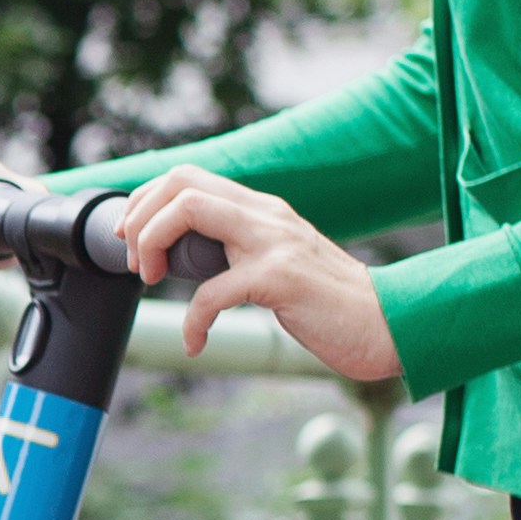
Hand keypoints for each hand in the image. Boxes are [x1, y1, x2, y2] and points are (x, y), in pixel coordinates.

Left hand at [120, 165, 402, 385]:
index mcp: (262, 210)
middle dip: (140, 217)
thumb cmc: (330, 305)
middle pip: (181, 181)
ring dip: (152, 243)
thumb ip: (240, 252)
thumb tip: (186, 260)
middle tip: (134, 262)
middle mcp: (266, 215)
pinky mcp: (281, 278)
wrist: (389, 325)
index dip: (145, 202)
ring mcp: (274, 242)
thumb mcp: (278, 265)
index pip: (188, 176)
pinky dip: (191, 321)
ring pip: (190, 210)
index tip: (130, 239)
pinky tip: (195, 343)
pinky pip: (212, 292)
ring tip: (148, 281)